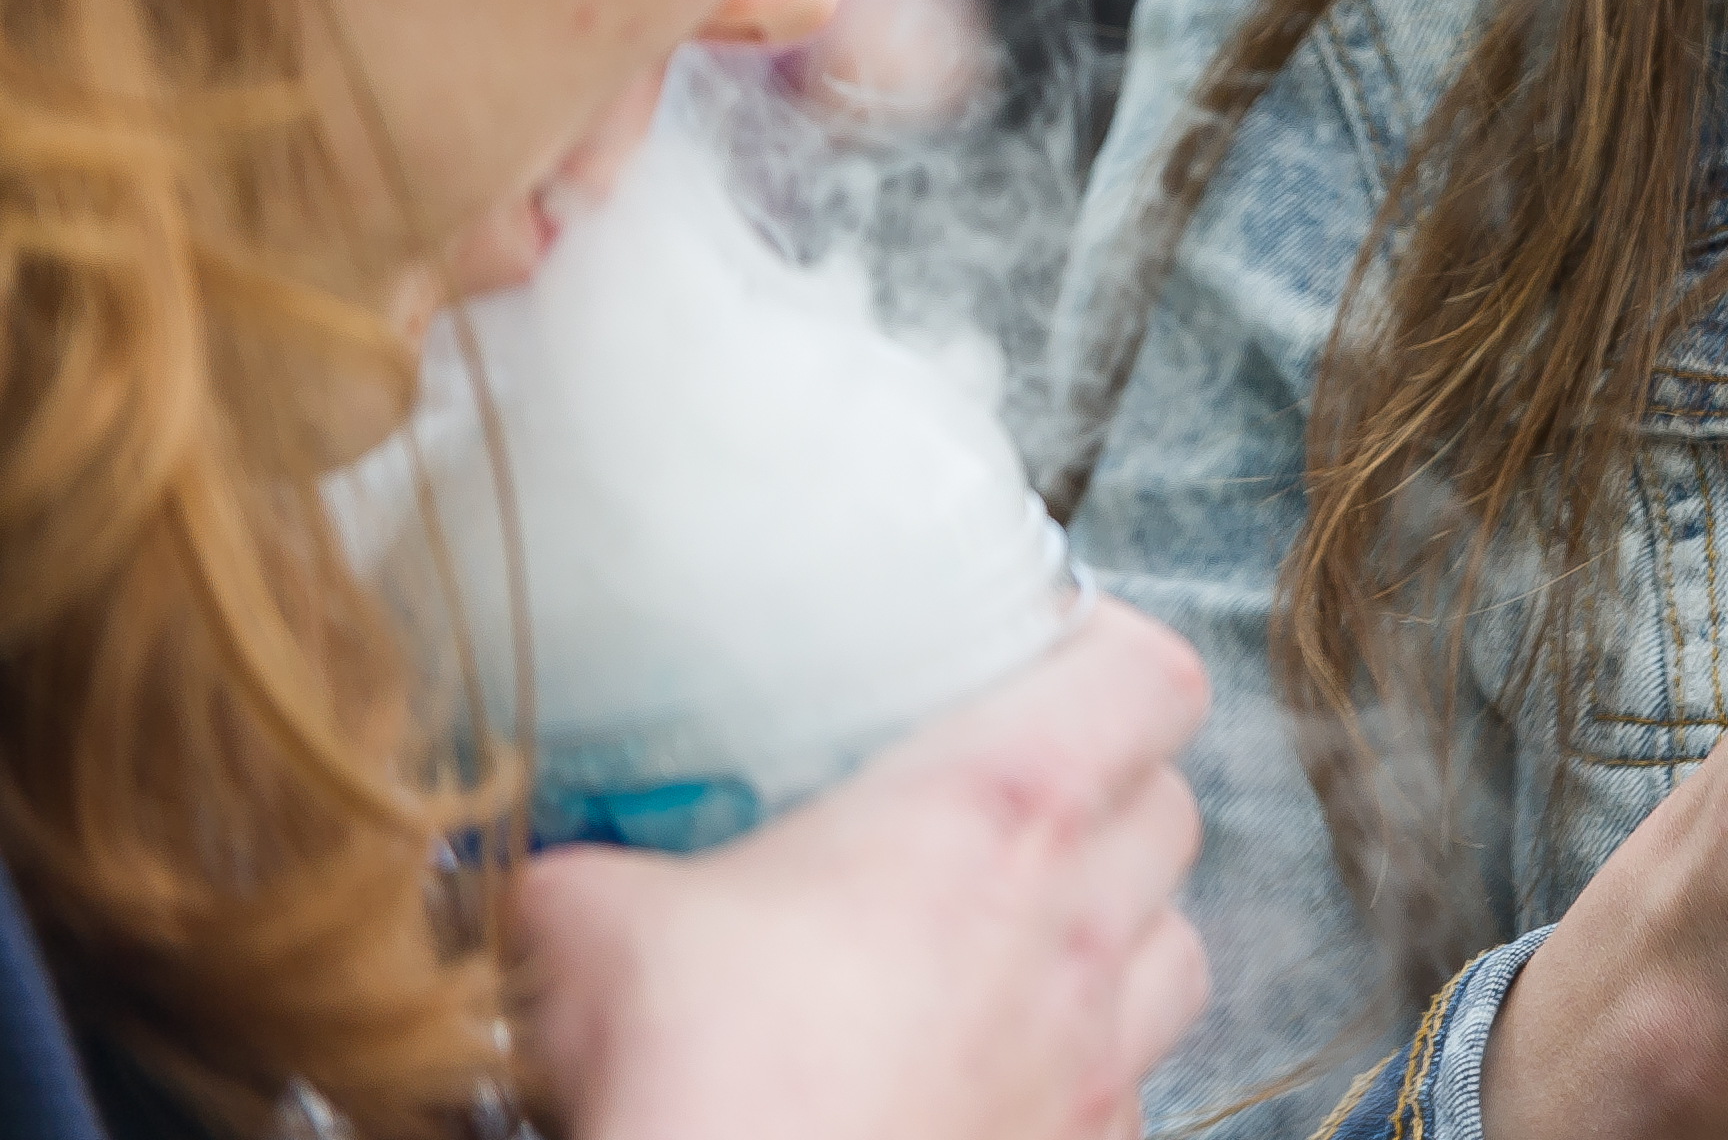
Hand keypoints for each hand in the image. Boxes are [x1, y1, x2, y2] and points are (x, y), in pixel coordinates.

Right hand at [512, 597, 1211, 1139]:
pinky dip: (1090, 1060)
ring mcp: (1100, 1050)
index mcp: (1000, 813)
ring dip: (1122, 927)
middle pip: (1172, 806)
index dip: (1108, 651)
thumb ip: (589, 865)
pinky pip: (1135, 1078)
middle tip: (1027, 798)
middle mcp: (1080, 923)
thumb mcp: (596, 927)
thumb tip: (541, 864)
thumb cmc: (703, 1083)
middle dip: (1115, 790)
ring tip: (1036, 932)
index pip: (1144, 676)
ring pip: (1178, 946)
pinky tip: (1005, 1061)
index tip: (1050, 651)